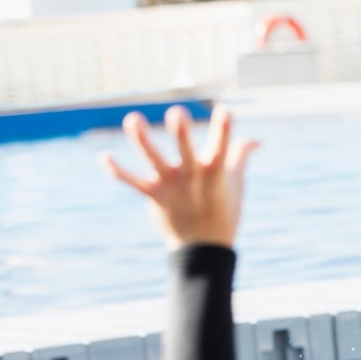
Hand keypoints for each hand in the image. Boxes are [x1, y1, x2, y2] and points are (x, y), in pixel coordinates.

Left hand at [100, 105, 257, 249]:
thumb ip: (241, 156)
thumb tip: (256, 140)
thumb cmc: (224, 211)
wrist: (204, 248)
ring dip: (143, 140)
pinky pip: (132, 181)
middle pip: (186, 151)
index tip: (225, 110)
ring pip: (154, 160)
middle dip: (182, 134)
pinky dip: (117, 170)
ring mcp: (171, 186)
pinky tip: (104, 157)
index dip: (224, 129)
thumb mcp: (236, 184)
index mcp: (215, 173)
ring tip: (133, 119)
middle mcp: (192, 177)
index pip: (222, 148)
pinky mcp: (154, 196)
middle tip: (178, 113)